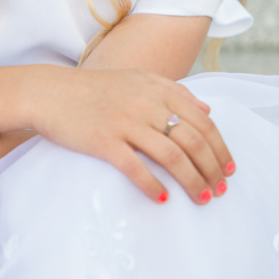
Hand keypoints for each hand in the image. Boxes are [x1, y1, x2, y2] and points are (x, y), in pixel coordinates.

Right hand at [33, 68, 233, 205]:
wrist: (50, 92)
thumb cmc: (95, 89)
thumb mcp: (138, 79)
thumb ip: (174, 91)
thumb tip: (207, 109)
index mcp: (158, 89)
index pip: (203, 121)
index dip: (221, 148)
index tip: (229, 169)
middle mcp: (146, 104)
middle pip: (193, 140)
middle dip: (212, 169)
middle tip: (220, 190)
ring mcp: (125, 122)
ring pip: (172, 156)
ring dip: (192, 181)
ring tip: (202, 199)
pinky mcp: (104, 141)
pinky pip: (135, 168)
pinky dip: (153, 186)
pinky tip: (164, 199)